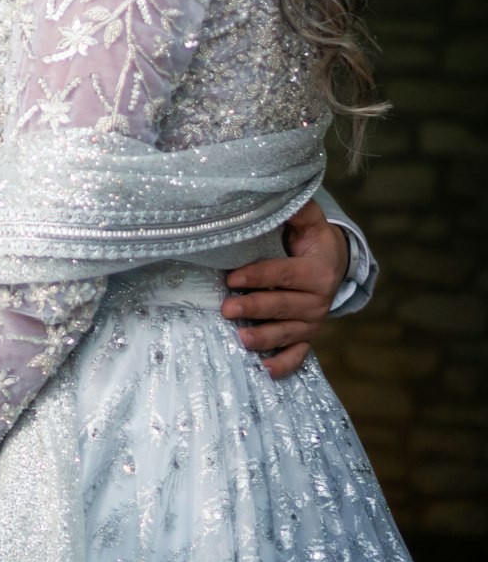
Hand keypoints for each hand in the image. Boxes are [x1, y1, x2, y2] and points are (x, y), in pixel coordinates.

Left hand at [221, 200, 348, 379]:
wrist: (335, 264)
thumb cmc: (312, 240)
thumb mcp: (309, 221)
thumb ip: (297, 209)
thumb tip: (279, 190)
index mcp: (317, 271)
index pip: (283, 274)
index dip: (257, 275)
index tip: (232, 277)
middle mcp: (318, 300)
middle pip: (282, 305)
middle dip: (254, 307)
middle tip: (227, 308)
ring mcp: (313, 322)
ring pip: (287, 333)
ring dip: (265, 338)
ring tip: (241, 339)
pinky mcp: (308, 337)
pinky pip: (298, 355)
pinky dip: (284, 365)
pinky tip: (266, 371)